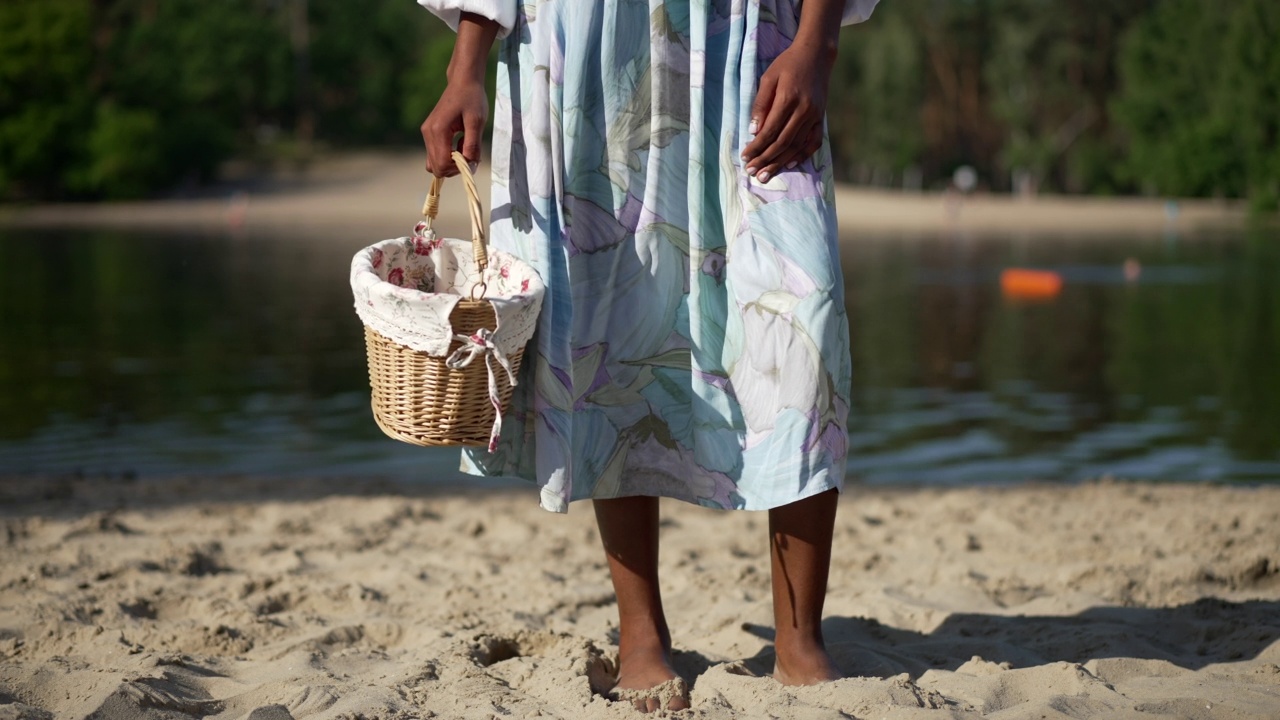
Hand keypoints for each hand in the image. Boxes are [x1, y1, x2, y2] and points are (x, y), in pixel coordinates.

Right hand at [421, 79, 487, 176]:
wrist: (463, 82)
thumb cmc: (472, 98)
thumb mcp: (477, 121)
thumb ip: (473, 145)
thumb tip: (470, 165)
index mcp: (438, 130)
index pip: (442, 164)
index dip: (458, 168)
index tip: (472, 158)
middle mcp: (428, 133)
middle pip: (436, 167)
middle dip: (454, 168)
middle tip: (469, 154)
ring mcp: (426, 133)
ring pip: (434, 163)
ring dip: (451, 162)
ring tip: (465, 146)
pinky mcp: (429, 132)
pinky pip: (435, 154)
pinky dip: (447, 156)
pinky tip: (459, 144)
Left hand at [740, 41, 834, 182]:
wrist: (816, 55)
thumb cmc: (787, 64)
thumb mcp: (768, 78)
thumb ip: (760, 104)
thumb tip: (753, 131)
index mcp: (788, 98)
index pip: (769, 130)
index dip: (757, 147)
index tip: (745, 157)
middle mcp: (803, 110)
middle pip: (782, 142)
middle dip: (766, 159)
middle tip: (753, 172)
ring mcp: (815, 115)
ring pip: (797, 145)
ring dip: (780, 162)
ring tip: (767, 174)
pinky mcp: (821, 118)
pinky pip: (814, 142)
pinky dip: (803, 155)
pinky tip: (790, 164)